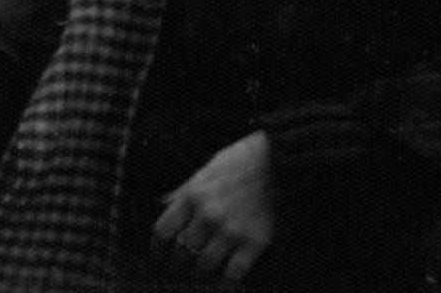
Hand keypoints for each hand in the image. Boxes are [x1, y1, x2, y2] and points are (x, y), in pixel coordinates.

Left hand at [153, 131, 272, 283]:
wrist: (282, 160)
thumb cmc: (242, 161)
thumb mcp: (207, 169)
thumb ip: (185, 190)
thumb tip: (163, 205)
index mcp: (193, 194)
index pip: (163, 231)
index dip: (157, 248)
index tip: (160, 256)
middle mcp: (209, 214)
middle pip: (181, 252)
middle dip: (178, 262)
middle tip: (180, 267)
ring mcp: (232, 230)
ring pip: (204, 265)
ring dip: (200, 272)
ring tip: (201, 272)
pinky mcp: (256, 241)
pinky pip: (234, 273)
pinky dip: (226, 281)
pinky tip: (223, 280)